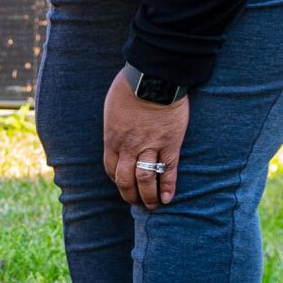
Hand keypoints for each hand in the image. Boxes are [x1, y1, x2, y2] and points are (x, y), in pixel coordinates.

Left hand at [103, 70, 187, 209]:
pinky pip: (169, 170)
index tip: (123, 185)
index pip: (111, 169)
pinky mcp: (171, 143)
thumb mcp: (113, 107)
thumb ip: (116, 124)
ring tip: (152, 206)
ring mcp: (150, 146)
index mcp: (113, 138)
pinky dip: (168, 186)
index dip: (117, 180)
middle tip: (136, 203)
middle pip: (125, 180)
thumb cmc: (130, 86)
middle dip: (130, 195)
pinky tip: (168, 198)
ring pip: (146, 180)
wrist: (154, 77)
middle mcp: (129, 147)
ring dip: (148, 196)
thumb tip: (118, 130)